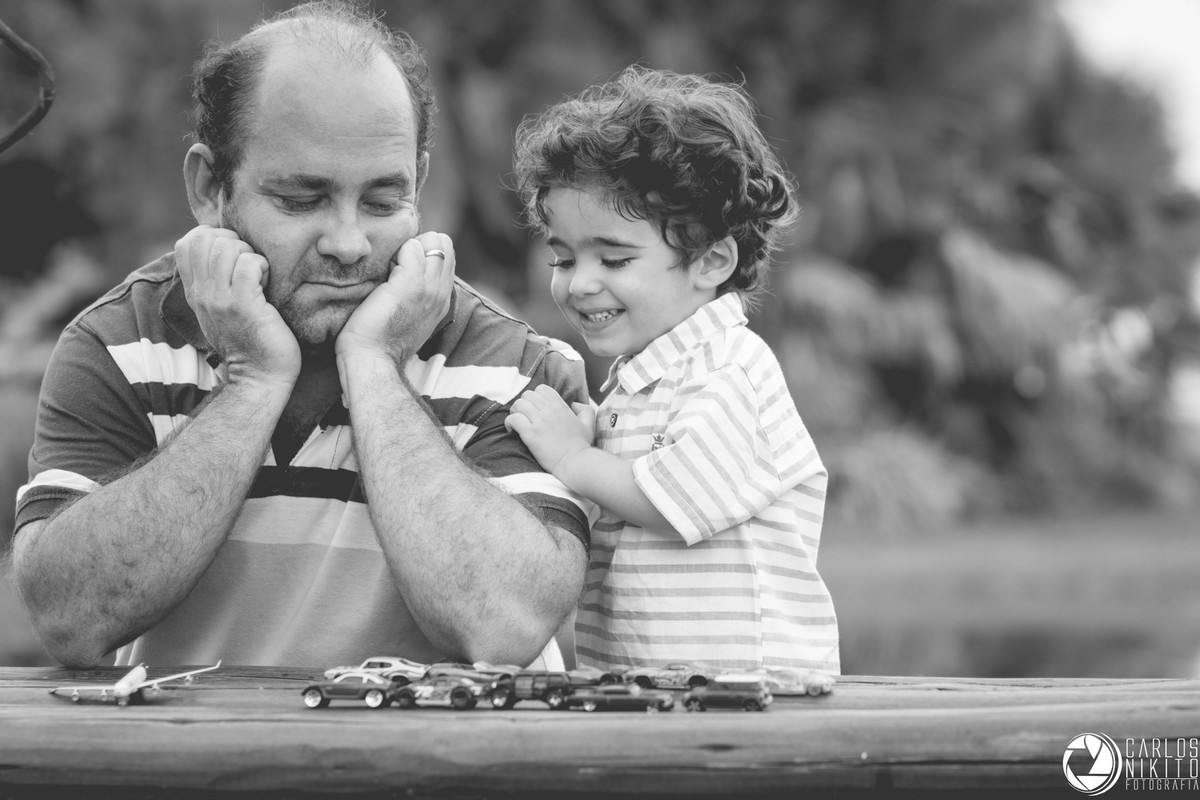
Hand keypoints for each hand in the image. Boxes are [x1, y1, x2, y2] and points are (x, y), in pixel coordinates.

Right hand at [175, 225, 299, 385]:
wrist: (259, 376)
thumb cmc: (250, 340)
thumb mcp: (222, 309)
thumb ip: (216, 282)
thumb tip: (224, 249)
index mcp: (196, 291)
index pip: (187, 242)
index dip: (214, 237)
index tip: (234, 257)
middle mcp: (203, 293)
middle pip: (205, 238)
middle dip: (234, 241)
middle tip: (249, 265)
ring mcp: (220, 299)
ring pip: (227, 247)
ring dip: (249, 254)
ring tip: (258, 276)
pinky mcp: (243, 305)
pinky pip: (248, 264)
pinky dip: (262, 266)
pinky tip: (266, 285)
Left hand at [336, 232, 454, 363]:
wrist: (372, 358)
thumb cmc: (381, 340)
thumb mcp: (409, 316)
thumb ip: (417, 295)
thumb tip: (404, 272)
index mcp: (442, 300)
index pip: (447, 256)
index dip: (426, 252)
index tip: (404, 266)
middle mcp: (441, 292)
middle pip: (444, 244)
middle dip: (420, 244)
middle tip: (397, 262)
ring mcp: (428, 287)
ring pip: (433, 242)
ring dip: (408, 246)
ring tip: (391, 267)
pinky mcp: (410, 283)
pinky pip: (411, 247)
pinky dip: (396, 251)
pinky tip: (384, 271)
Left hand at [505, 384, 595, 480]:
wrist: (575, 462)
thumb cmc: (581, 446)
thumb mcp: (588, 424)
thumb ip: (585, 410)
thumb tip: (574, 404)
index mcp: (560, 406)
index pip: (541, 389)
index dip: (536, 397)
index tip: (535, 408)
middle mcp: (549, 410)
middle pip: (527, 395)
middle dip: (523, 404)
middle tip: (524, 416)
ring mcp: (539, 421)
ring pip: (518, 404)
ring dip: (515, 412)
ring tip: (517, 423)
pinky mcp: (530, 434)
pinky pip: (513, 419)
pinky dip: (509, 423)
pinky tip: (512, 430)